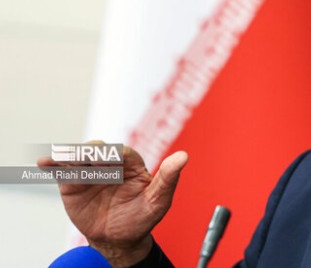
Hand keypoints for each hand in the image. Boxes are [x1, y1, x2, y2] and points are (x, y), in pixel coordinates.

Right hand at [38, 144, 187, 265]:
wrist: (119, 239)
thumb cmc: (142, 217)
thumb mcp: (158, 200)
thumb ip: (168, 178)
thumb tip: (184, 156)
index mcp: (132, 164)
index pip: (122, 153)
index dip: (114, 155)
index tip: (106, 160)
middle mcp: (110, 164)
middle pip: (97, 152)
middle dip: (90, 153)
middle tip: (84, 158)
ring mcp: (90, 172)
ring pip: (78, 158)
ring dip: (68, 155)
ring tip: (60, 157)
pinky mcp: (72, 183)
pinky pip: (63, 171)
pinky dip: (53, 164)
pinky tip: (45, 162)